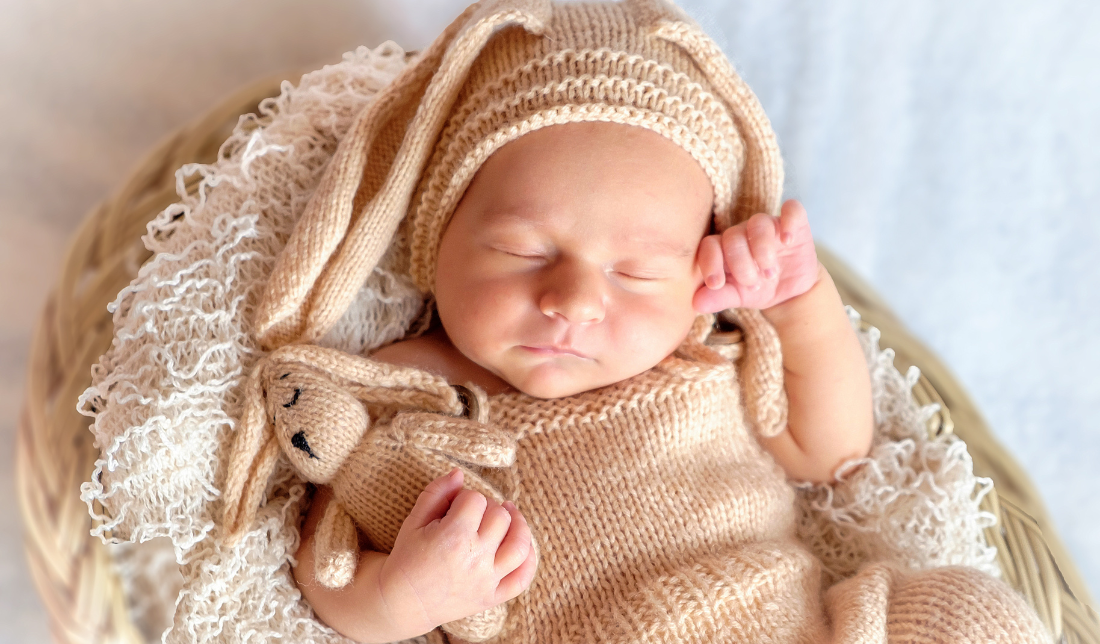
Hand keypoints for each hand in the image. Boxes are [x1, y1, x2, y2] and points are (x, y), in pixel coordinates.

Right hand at [376, 469, 536, 635]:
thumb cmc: (407, 559)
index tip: (453, 508)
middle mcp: (475, 559)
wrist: (403, 603)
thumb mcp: (414, 521)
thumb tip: (459, 473)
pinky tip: (521, 544)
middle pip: (500, 517)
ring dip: (518, 525)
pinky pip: (523, 577)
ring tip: (508, 515)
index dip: (464, 498)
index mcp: (454, 537)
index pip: (476, 500)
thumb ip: (436, 492)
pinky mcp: (493, 597)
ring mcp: (488, 580)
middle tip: (471, 515)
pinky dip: (529, 559)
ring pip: (520, 544)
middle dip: (487, 508)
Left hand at [693, 199, 819, 312]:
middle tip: (753, 284)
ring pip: (759, 223)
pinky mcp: (793, 223)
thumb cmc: (758, 290)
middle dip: (741, 263)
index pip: (709, 245)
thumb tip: (696, 304)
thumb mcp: (738, 297)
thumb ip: (718, 298)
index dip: (710, 262)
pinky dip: (789, 222)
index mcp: (724, 248)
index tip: (716, 284)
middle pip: (733, 236)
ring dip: (762, 249)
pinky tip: (788, 240)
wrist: (791, 292)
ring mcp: (768, 225)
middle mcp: (743, 232)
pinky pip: (792, 210)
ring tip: (770, 274)